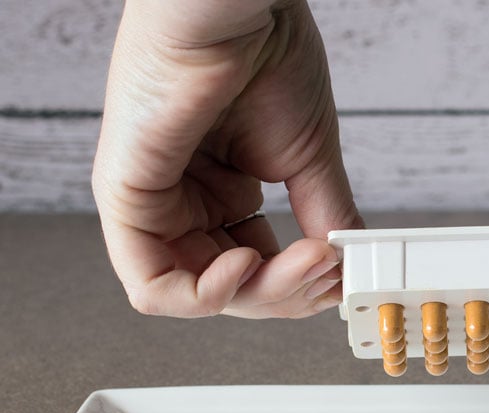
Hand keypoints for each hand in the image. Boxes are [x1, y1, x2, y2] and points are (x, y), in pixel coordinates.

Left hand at [92, 0, 361, 318]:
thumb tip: (348, 272)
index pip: (256, 272)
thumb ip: (326, 220)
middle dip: (286, 293)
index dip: (298, 286)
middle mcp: (184, 203)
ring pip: (196, 293)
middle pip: (232, 290)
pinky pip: (152, 283)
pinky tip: (243, 267)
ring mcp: (154, 204)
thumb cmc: (265, 58)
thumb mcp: (308, 161)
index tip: (338, 269)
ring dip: (257, 294)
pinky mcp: (127, 198)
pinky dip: (203, 295)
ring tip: (300, 263)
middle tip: (326, 267)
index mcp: (220, 194)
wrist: (240, 9)